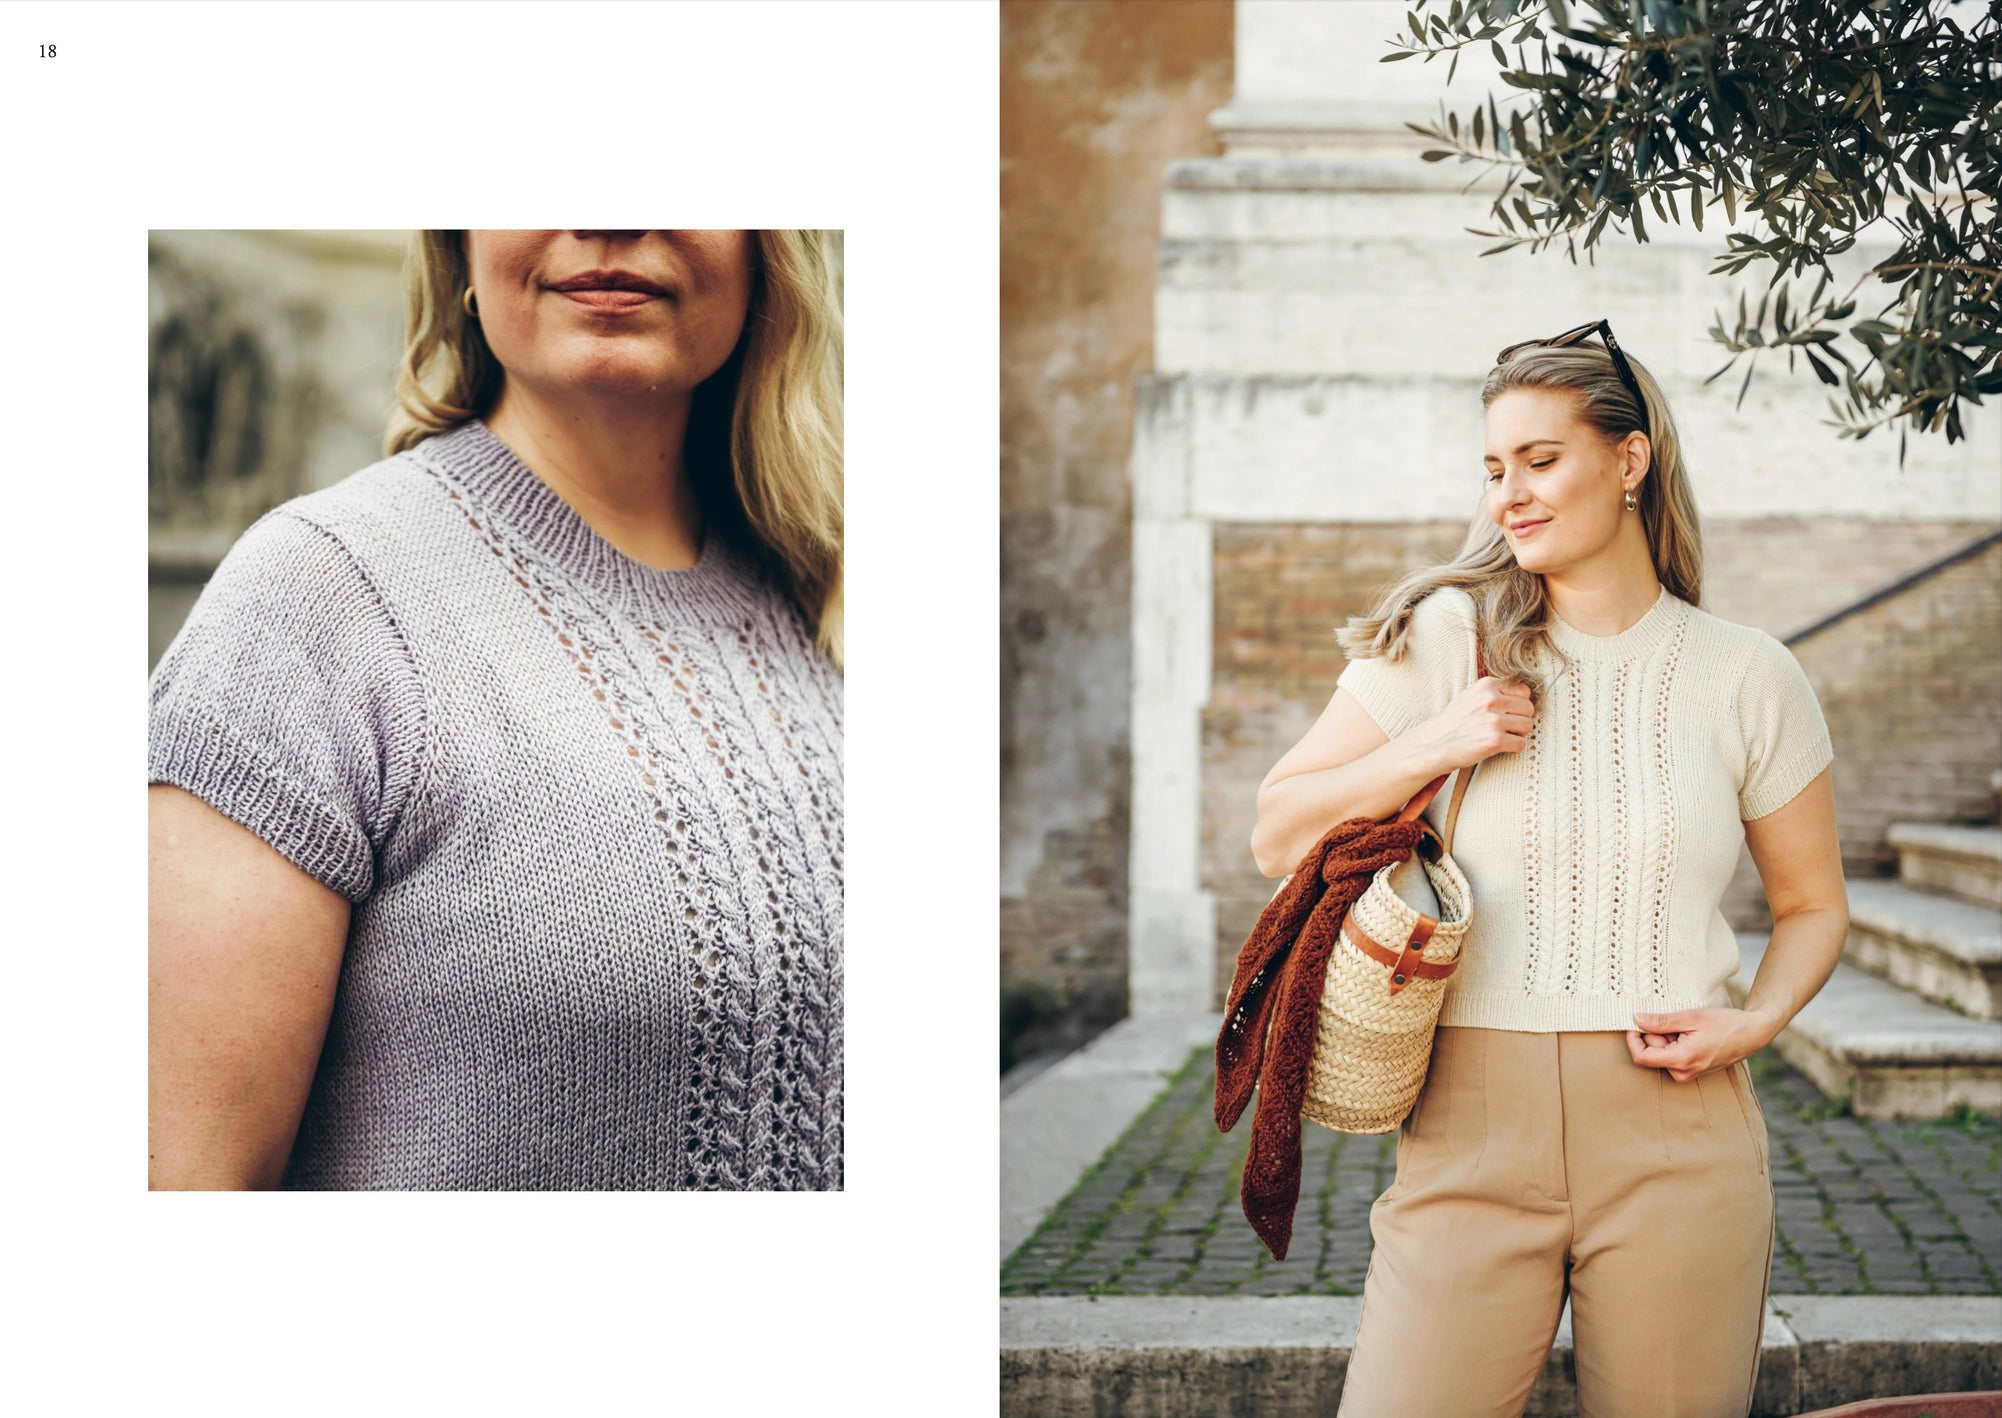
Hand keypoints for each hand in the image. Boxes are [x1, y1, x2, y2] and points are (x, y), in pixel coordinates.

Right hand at [1414, 675, 1534, 774]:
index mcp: (1486, 686)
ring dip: (1518, 734)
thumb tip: (1522, 695)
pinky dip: (1513, 748)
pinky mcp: (1495, 740)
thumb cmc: (1452, 723)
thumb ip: (1493, 693)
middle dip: (1520, 719)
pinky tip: (1499, 747)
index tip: (1508, 713)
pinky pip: (1520, 744)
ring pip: (1527, 726)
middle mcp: (1490, 700)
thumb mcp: (1469, 697)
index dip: (1518, 704)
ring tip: (1501, 737)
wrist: (1432, 745)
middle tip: (1506, 727)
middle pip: (1528, 708)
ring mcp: (1493, 720)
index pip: (1523, 691)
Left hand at [1626, 1007, 1778, 1083]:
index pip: (1642, 1057)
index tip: (1635, 1023)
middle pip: (1652, 1053)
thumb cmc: (1725, 1024)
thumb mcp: (1691, 1017)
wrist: (1751, 1034)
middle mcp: (1683, 1073)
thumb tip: (1636, 1020)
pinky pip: (1673, 1057)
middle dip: (1655, 1035)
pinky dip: (1674, 1043)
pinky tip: (1690, 1034)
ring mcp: (1688, 1073)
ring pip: (1662, 1054)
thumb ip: (1661, 1021)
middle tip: (1674, 1021)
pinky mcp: (1692, 1071)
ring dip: (1666, 1038)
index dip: (1633, 1040)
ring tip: (1686, 1027)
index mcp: (1681, 1060)